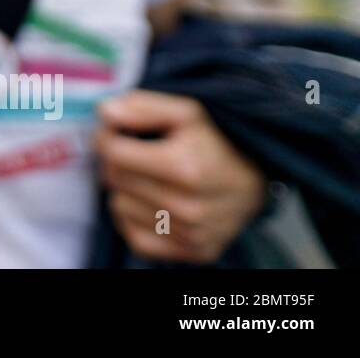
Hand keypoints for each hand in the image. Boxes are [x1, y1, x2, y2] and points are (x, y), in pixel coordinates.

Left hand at [94, 90, 266, 262]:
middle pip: (115, 179)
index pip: (114, 152)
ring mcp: (190, 235)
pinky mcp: (191, 253)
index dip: (106, 136)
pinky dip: (135, 219)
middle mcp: (188, 207)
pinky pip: (134, 238)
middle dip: (115, 160)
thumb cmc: (215, 142)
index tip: (114, 131)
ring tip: (149, 177)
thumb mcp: (186, 112)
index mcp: (185, 168)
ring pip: (119, 207)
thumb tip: (105, 114)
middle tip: (130, 151)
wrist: (254, 183)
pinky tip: (151, 203)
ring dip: (126, 190)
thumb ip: (142, 107)